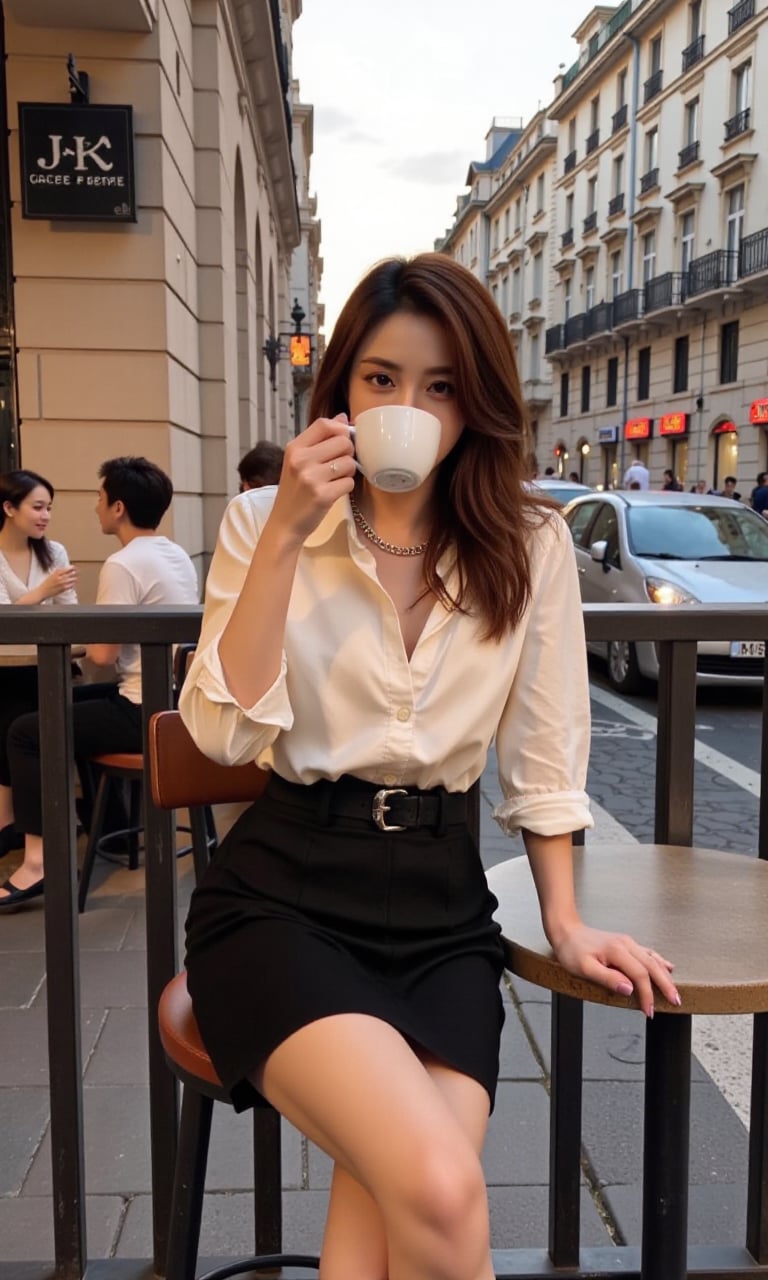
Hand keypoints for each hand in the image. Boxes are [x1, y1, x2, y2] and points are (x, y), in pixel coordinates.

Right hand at [39, 564, 77, 599]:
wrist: (43, 591)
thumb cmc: (46, 583)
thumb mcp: (52, 575)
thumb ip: (58, 572)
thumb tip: (66, 569)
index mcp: (56, 573)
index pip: (67, 568)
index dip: (72, 567)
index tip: (74, 567)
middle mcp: (60, 577)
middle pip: (72, 573)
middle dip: (75, 573)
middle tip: (76, 573)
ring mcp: (62, 583)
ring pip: (73, 579)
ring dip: (75, 578)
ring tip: (75, 578)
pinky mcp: (63, 589)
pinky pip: (72, 585)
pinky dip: (73, 584)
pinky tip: (72, 584)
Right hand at [268, 415, 355, 545]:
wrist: (285, 523)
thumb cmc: (294, 491)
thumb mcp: (299, 461)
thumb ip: (320, 439)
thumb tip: (343, 418)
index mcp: (294, 448)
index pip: (324, 424)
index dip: (340, 429)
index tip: (343, 440)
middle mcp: (301, 460)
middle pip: (343, 441)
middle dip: (348, 453)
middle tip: (338, 465)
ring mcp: (311, 478)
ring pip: (349, 462)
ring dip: (348, 472)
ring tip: (335, 479)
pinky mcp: (323, 495)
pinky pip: (349, 482)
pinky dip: (346, 487)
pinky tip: (334, 492)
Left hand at [550, 922, 679, 1017]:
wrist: (566, 931)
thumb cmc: (572, 950)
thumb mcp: (584, 968)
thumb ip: (607, 978)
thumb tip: (629, 989)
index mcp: (617, 951)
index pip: (640, 976)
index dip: (647, 994)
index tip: (649, 1011)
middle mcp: (626, 944)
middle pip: (652, 966)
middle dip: (665, 985)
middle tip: (675, 1002)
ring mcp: (627, 943)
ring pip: (652, 959)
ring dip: (665, 976)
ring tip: (674, 991)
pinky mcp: (625, 943)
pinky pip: (648, 953)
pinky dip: (659, 962)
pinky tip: (667, 967)